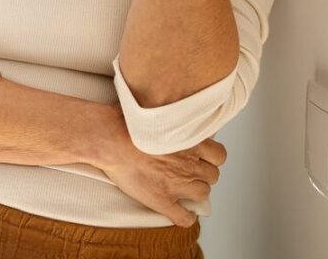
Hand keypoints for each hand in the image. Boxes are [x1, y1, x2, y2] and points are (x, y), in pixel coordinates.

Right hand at [92, 108, 226, 227]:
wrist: (108, 139)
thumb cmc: (126, 123)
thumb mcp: (158, 111)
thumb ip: (175, 120)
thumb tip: (177, 117)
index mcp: (192, 142)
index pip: (219, 156)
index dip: (211, 158)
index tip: (201, 157)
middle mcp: (189, 164)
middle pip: (212, 176)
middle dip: (202, 174)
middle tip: (189, 171)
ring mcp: (177, 184)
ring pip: (202, 194)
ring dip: (194, 191)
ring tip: (183, 187)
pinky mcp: (162, 199)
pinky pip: (184, 217)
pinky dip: (185, 217)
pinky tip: (181, 212)